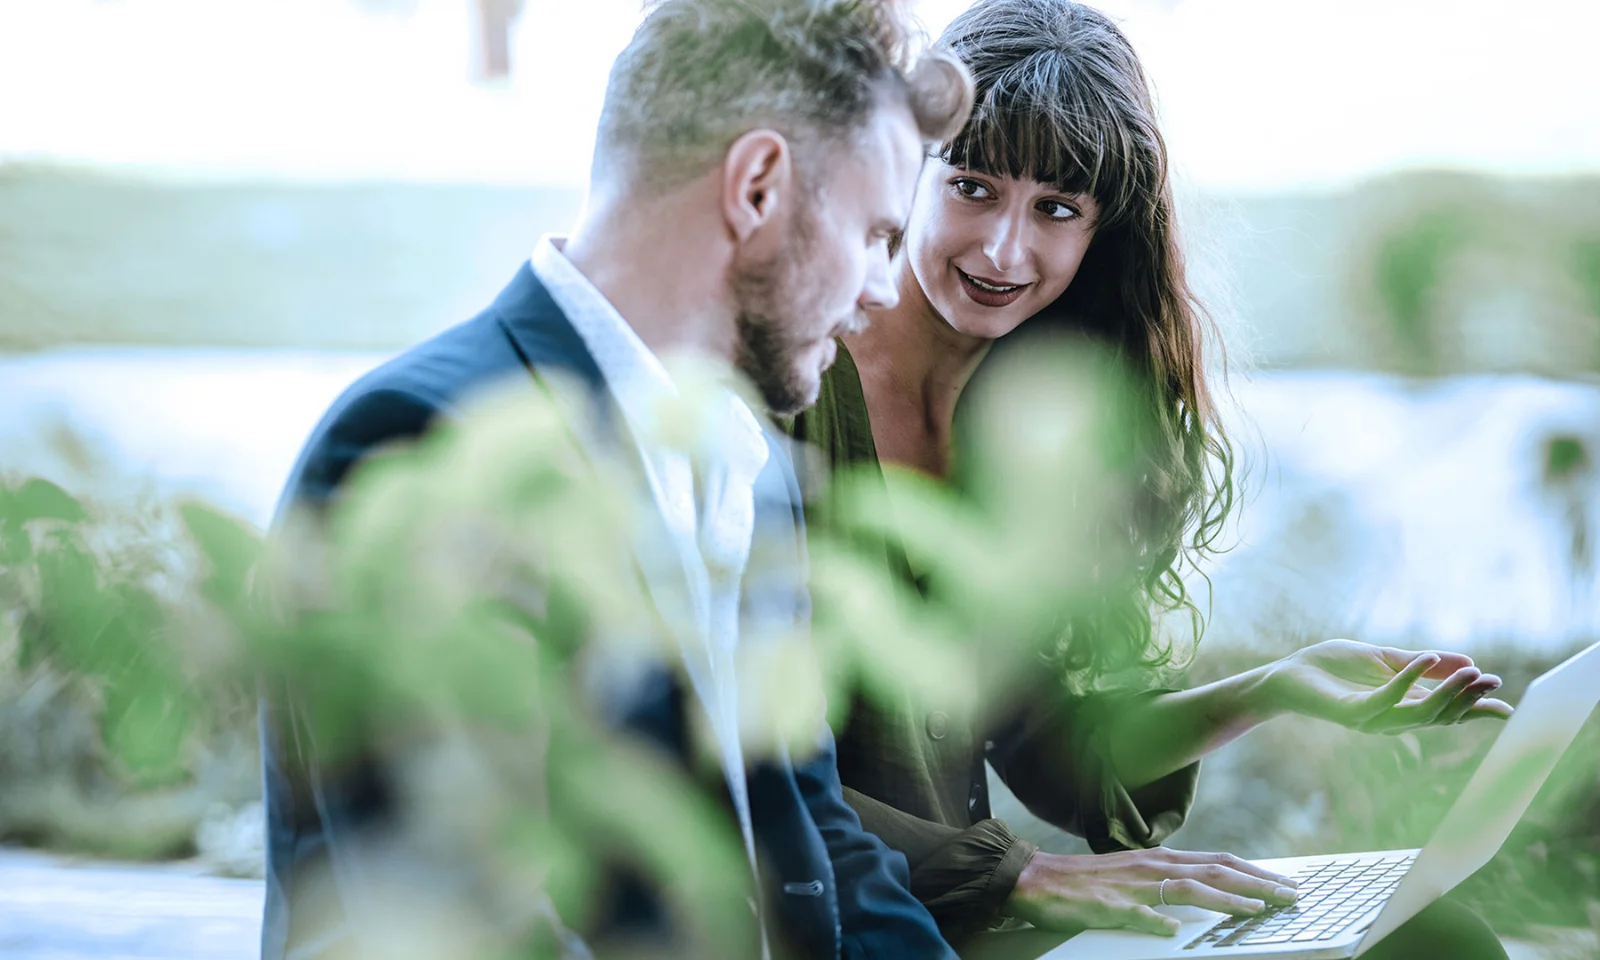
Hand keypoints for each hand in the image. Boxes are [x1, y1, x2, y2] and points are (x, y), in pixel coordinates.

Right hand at [1004, 848, 1299, 936]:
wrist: (1037, 878)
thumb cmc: (1086, 881)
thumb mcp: (1133, 877)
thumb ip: (1165, 885)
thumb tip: (1197, 898)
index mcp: (1159, 861)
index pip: (1217, 863)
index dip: (1254, 872)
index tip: (1283, 883)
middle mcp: (1153, 867)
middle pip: (1215, 872)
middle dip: (1257, 883)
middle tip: (1291, 895)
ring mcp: (1133, 886)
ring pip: (1189, 888)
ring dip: (1227, 899)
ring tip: (1259, 909)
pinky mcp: (1109, 905)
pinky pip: (1138, 914)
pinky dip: (1159, 920)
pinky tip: (1175, 930)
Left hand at [1263, 640, 1513, 733]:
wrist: (1288, 674)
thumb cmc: (1332, 667)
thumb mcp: (1385, 659)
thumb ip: (1423, 663)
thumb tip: (1468, 662)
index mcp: (1403, 705)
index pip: (1448, 712)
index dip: (1477, 710)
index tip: (1510, 707)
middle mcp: (1393, 718)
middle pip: (1442, 716)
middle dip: (1470, 701)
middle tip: (1494, 682)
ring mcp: (1373, 718)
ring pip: (1421, 714)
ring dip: (1449, 693)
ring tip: (1473, 673)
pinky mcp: (1353, 712)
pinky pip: (1387, 700)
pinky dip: (1409, 680)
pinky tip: (1426, 659)